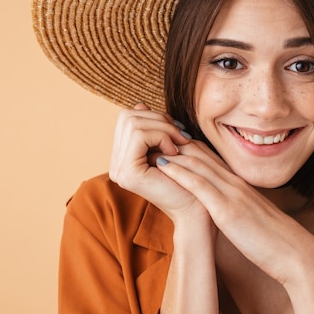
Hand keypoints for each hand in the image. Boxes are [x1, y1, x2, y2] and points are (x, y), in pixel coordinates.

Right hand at [108, 103, 203, 219]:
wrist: (198, 208)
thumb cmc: (188, 177)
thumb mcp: (169, 144)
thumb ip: (153, 126)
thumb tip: (139, 104)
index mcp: (122, 157)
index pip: (128, 117)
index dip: (154, 116)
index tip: (177, 130)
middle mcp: (115, 164)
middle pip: (128, 116)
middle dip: (159, 119)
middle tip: (182, 136)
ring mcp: (118, 170)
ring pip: (133, 123)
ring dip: (163, 128)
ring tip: (180, 144)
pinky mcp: (127, 173)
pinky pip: (139, 136)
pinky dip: (161, 137)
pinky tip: (175, 152)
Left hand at [156, 147, 313, 313]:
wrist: (294, 254)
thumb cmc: (273, 240)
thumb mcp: (250, 218)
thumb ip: (236, 208)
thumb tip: (221, 210)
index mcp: (239, 185)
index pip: (208, 158)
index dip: (185, 146)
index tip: (164, 141)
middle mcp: (234, 183)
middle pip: (199, 154)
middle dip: (172, 142)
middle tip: (149, 132)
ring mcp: (232, 194)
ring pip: (197, 163)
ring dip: (171, 151)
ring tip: (147, 141)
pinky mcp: (228, 210)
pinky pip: (200, 185)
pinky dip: (179, 173)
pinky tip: (162, 165)